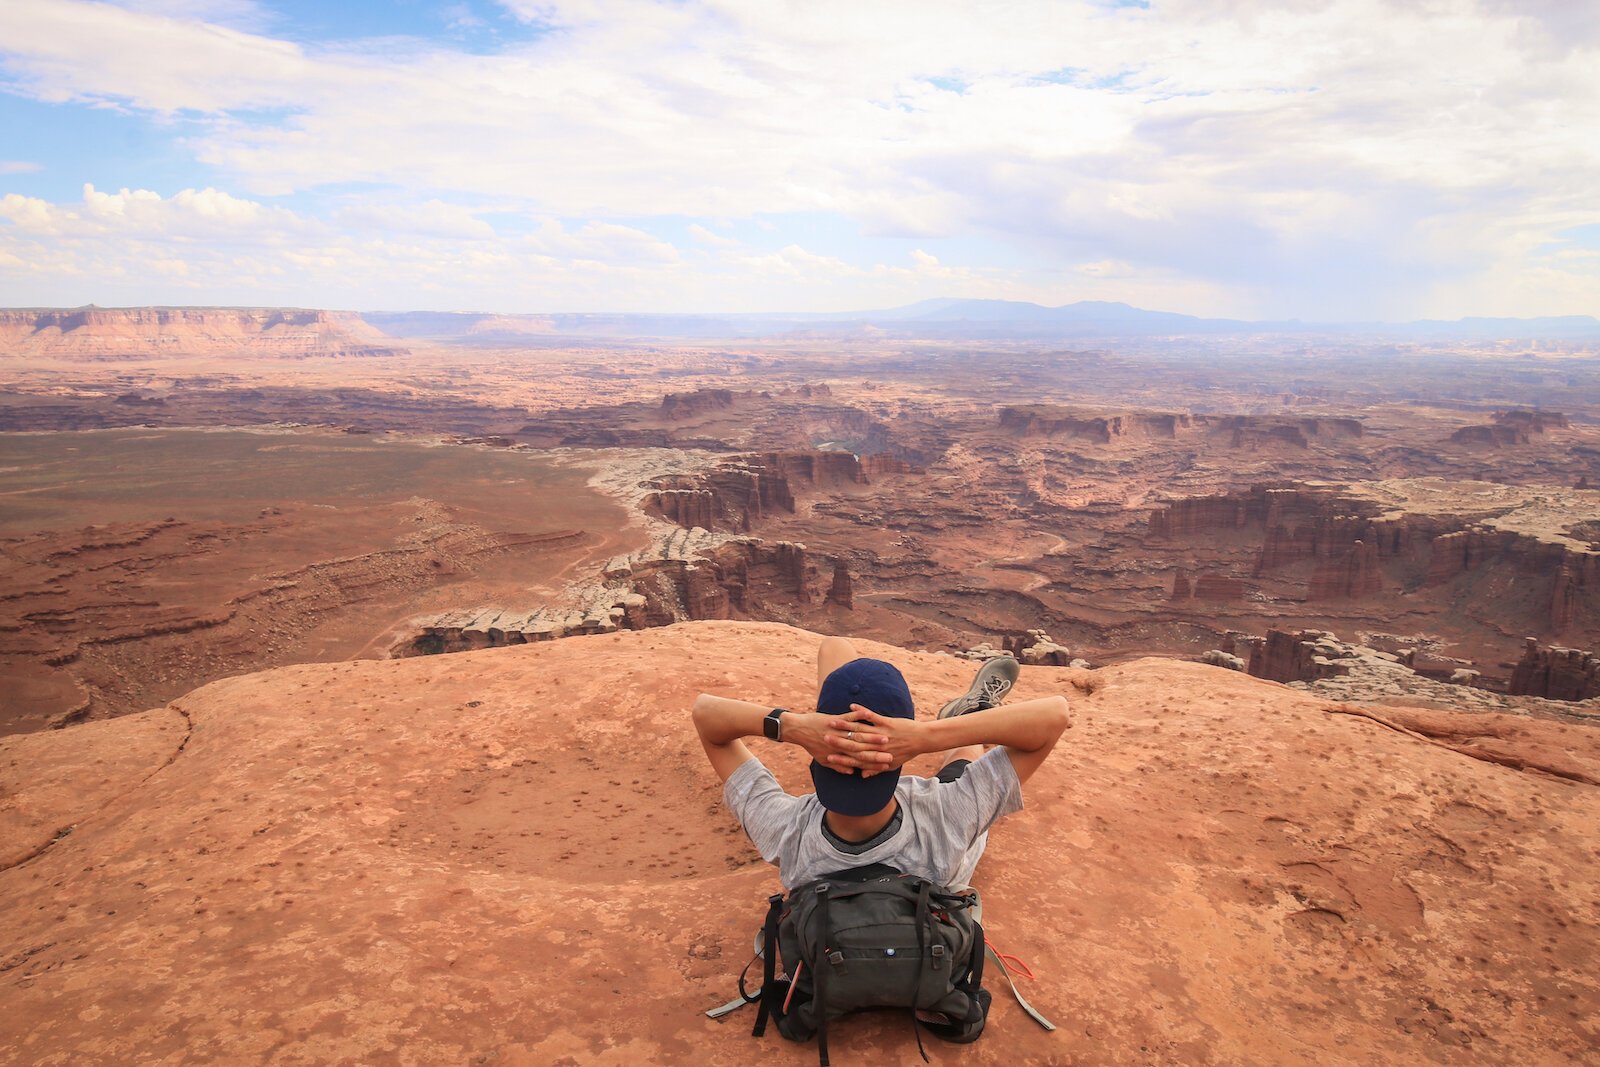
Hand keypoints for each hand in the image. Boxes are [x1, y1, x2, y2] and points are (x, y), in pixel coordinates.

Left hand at [782, 710, 896, 773]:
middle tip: (893, 753)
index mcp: (839, 754)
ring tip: (887, 736)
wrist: (797, 731)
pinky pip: (849, 716)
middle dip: (879, 751)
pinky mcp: (835, 719)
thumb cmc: (811, 745)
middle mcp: (840, 744)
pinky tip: (869, 714)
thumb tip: (851, 773)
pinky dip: (859, 714)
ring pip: (859, 733)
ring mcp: (838, 731)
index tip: (888, 765)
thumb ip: (838, 766)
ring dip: (873, 735)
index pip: (860, 761)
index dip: (874, 763)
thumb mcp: (823, 759)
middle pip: (863, 748)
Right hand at [834, 704, 927, 776]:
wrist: (921, 740)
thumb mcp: (890, 765)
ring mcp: (881, 733)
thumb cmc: (905, 752)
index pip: (854, 758)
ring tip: (832, 722)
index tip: (828, 755)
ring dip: (845, 725)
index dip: (840, 757)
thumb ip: (874, 769)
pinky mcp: (887, 722)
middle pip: (853, 743)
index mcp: (876, 756)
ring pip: (860, 729)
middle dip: (837, 740)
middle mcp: (876, 746)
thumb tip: (861, 774)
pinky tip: (851, 705)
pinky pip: (872, 716)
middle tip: (824, 737)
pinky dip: (861, 711)